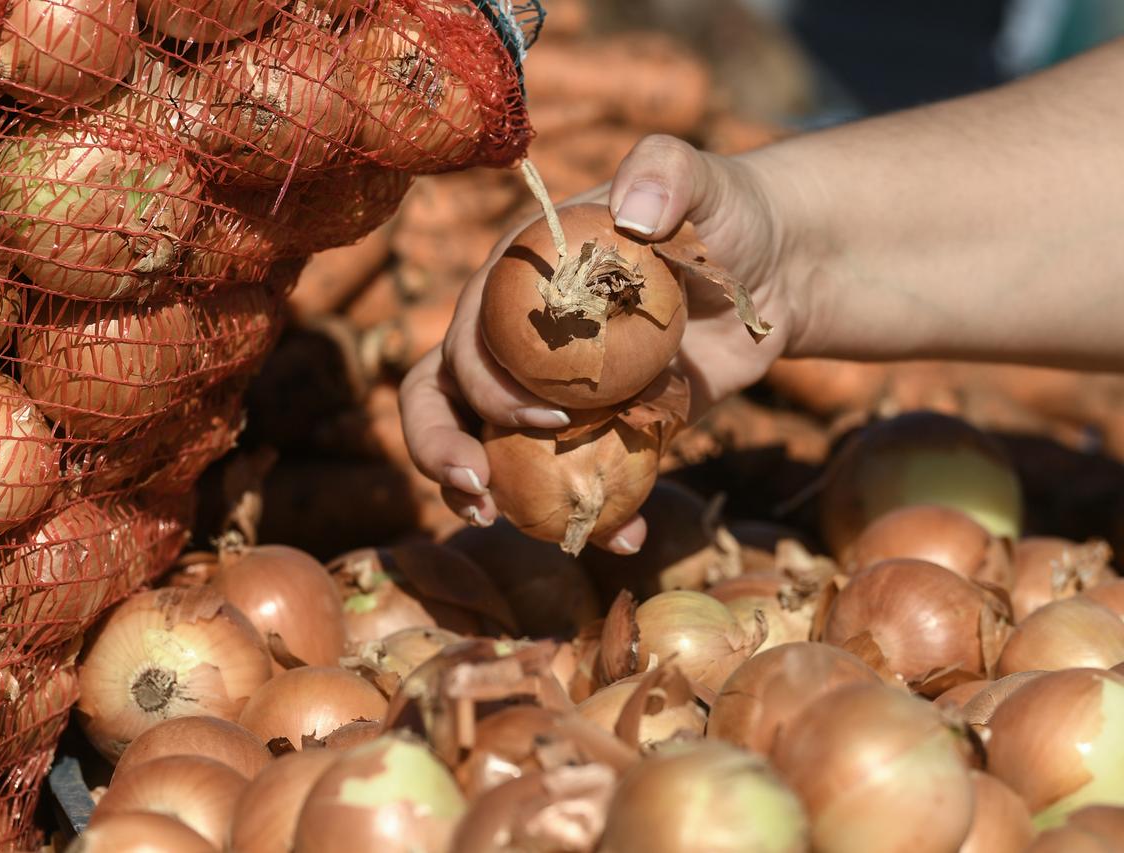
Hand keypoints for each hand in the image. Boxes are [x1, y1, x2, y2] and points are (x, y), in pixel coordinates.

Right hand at [399, 134, 800, 550]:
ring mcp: (555, 388)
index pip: (465, 334)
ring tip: (516, 527)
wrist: (778, 272)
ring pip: (491, 445)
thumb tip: (632, 211)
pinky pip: (573, 477)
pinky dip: (590, 515)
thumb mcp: (697, 178)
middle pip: (444, 394)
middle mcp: (520, 337)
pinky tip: (624, 539)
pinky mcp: (602, 428)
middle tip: (475, 493)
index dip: (481, 383)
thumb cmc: (723, 213)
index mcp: (517, 280)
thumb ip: (665, 170)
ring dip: (488, 492)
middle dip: (440, 447)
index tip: (542, 417)